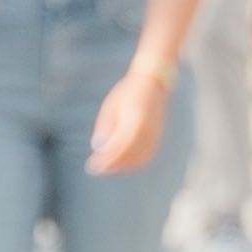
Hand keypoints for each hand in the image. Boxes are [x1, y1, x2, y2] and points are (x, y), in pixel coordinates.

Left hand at [87, 52, 178, 174]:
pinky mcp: (158, 136)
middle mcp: (146, 129)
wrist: (153, 82)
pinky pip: (147, 155)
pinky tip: (123, 163)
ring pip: (139, 158)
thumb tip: (98, 147)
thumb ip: (105, 126)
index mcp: (134, 120)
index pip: (119, 146)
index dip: (106, 159)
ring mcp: (155, 133)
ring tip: (108, 167)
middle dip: (112, 165)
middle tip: (97, 169)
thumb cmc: (128, 92)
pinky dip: (135, 163)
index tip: (93, 164)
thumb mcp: (111, 106)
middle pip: (129, 155)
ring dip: (123, 166)